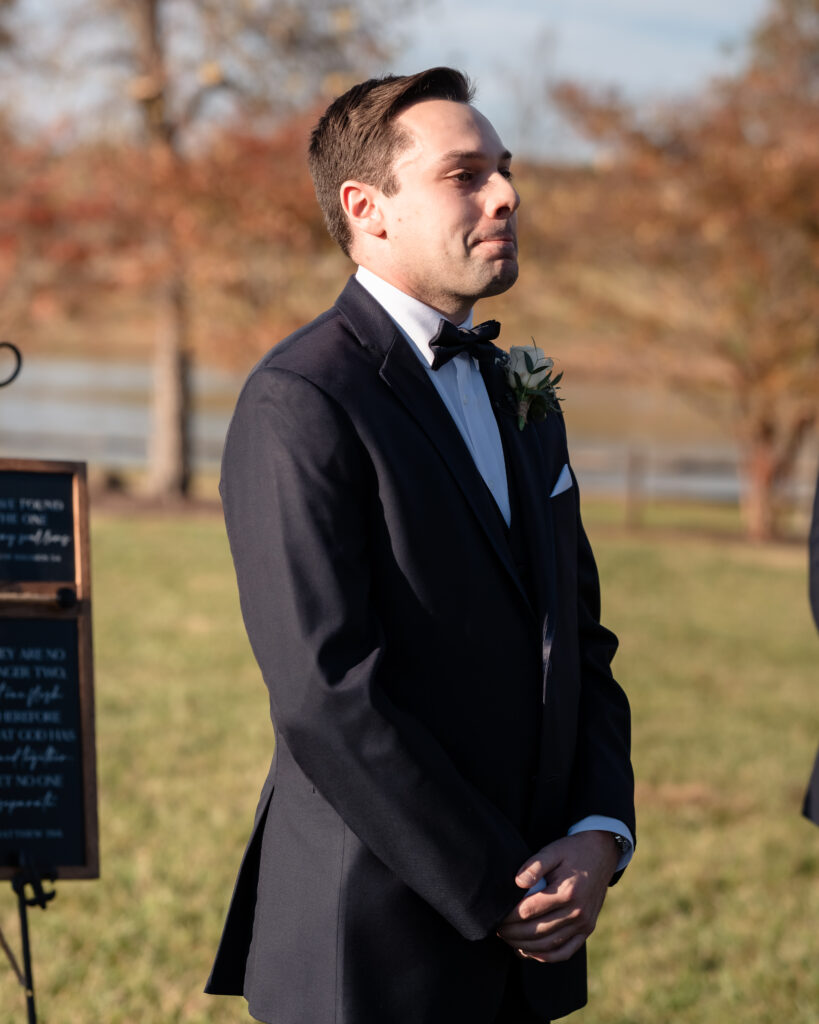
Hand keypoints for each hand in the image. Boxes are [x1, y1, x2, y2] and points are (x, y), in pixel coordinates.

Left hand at [496, 831, 619, 963]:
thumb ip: (534, 865)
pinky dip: (545, 956)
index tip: (496, 916)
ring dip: (525, 947)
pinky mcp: (587, 929)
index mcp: (567, 892)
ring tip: (508, 939)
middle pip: (537, 931)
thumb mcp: (553, 850)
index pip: (529, 911)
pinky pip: (565, 951)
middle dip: (513, 934)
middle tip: (497, 929)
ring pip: (549, 945)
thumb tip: (518, 882)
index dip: (509, 917)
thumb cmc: (573, 851)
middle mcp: (577, 912)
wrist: (602, 854)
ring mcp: (584, 924)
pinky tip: (529, 952)